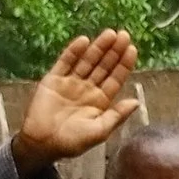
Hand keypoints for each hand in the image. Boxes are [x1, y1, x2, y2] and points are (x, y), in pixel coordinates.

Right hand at [15, 31, 142, 175]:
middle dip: (114, 51)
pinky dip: (74, 52)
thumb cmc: (72, 142)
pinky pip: (65, 62)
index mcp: (100, 101)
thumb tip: (136, 102)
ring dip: (98, 47)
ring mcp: (70, 83)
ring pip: (87, 61)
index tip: (132, 49)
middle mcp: (87, 89)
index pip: (115, 78)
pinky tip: (84, 41)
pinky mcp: (53, 80)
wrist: (42, 144)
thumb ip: (117, 115)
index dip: (123, 64)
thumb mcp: (99, 131)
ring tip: (110, 34)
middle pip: (103, 66)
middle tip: (124, 35)